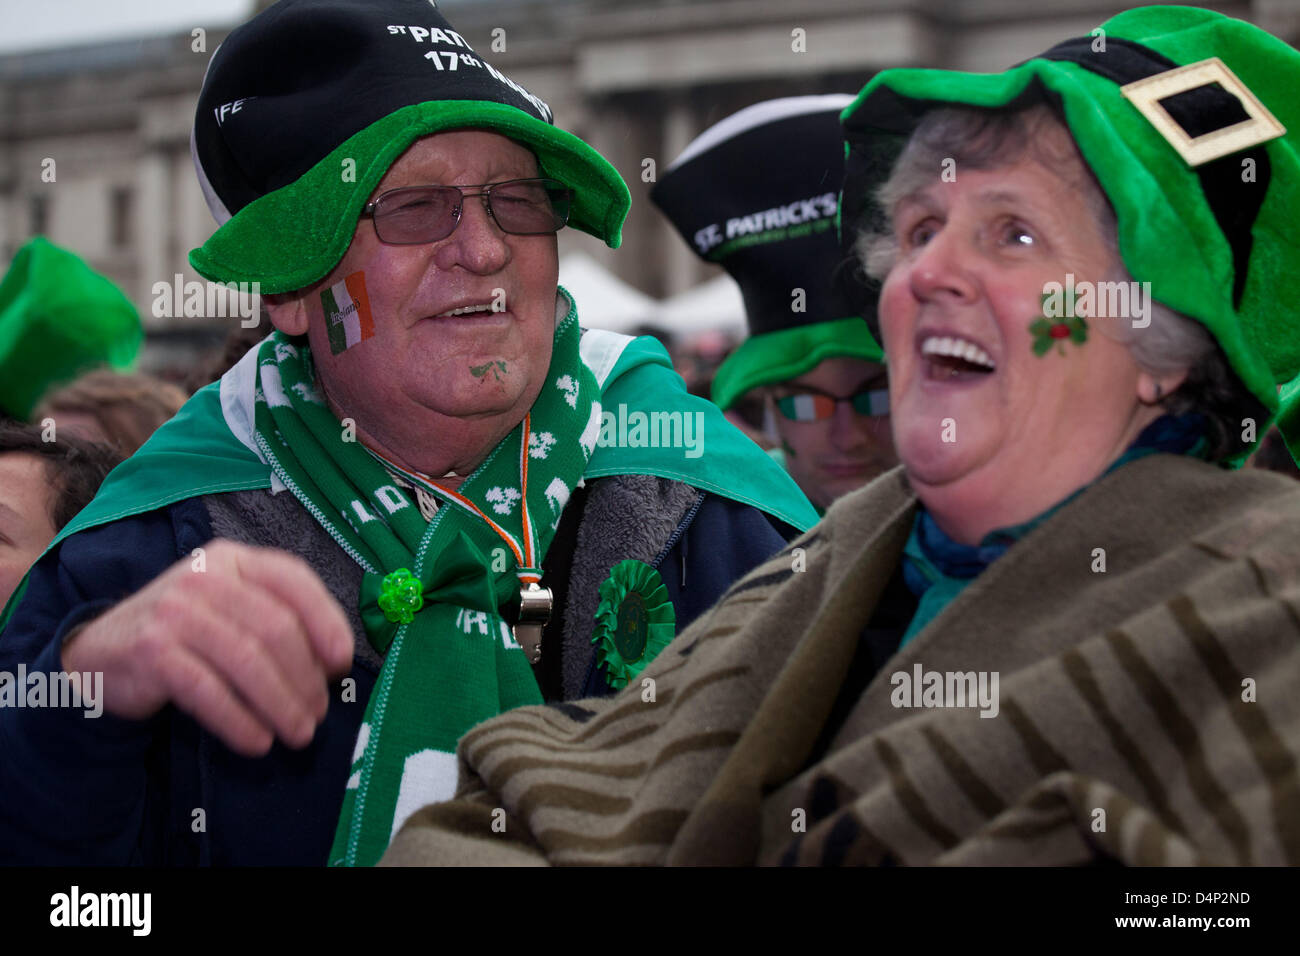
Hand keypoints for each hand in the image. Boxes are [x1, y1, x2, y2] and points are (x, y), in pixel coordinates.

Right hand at [62, 540, 354, 755]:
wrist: (101, 652)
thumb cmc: (186, 632)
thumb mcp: (232, 609)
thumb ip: (280, 619)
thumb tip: (334, 661)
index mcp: (235, 559)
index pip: (293, 579)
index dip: (327, 622)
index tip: (342, 664)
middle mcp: (205, 576)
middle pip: (275, 628)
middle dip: (306, 678)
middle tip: (318, 714)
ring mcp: (175, 611)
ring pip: (248, 662)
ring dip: (281, 705)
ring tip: (298, 734)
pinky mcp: (151, 651)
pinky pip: (209, 692)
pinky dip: (240, 722)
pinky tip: (257, 742)